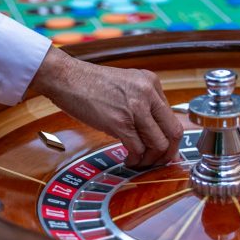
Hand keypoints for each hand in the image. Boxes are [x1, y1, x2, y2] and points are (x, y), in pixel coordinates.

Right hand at [30, 46, 182, 167]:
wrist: (67, 77)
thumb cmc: (91, 83)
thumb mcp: (127, 85)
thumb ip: (143, 103)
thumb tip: (153, 131)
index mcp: (152, 83)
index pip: (173, 118)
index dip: (171, 139)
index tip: (166, 150)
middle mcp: (148, 94)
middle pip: (173, 132)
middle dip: (168, 153)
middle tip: (158, 162)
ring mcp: (135, 108)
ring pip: (158, 143)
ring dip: (150, 159)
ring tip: (140, 162)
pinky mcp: (120, 122)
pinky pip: (137, 148)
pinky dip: (135, 159)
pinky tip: (129, 160)